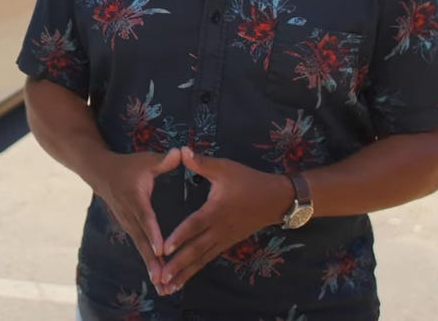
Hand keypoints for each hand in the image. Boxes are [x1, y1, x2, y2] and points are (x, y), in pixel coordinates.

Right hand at [90, 148, 182, 287]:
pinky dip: (147, 261)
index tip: (161, 250)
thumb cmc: (126, 165)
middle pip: (141, 241)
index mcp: (134, 198)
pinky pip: (139, 246)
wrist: (99, 171)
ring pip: (140, 247)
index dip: (153, 234)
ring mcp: (126, 223)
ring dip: (150, 266)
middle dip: (152, 260)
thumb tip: (181, 152)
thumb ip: (164, 160)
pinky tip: (157, 277)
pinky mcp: (128, 227)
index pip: (145, 218)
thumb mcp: (145, 159)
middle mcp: (129, 215)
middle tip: (162, 279)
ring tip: (162, 285)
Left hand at [156, 147, 292, 294]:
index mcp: (217, 211)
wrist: (277, 199)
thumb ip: (202, 163)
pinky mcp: (227, 243)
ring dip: (185, 273)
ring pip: (202, 259)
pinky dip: (195, 269)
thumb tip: (181, 150)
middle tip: (161, 278)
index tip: (164, 249)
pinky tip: (184, 279)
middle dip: (178, 265)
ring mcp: (224, 239)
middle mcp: (220, 229)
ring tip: (168, 287)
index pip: (195, 226)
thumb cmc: (249, 181)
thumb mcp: (225, 168)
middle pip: (197, 250)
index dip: (179, 237)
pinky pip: (208, 259)